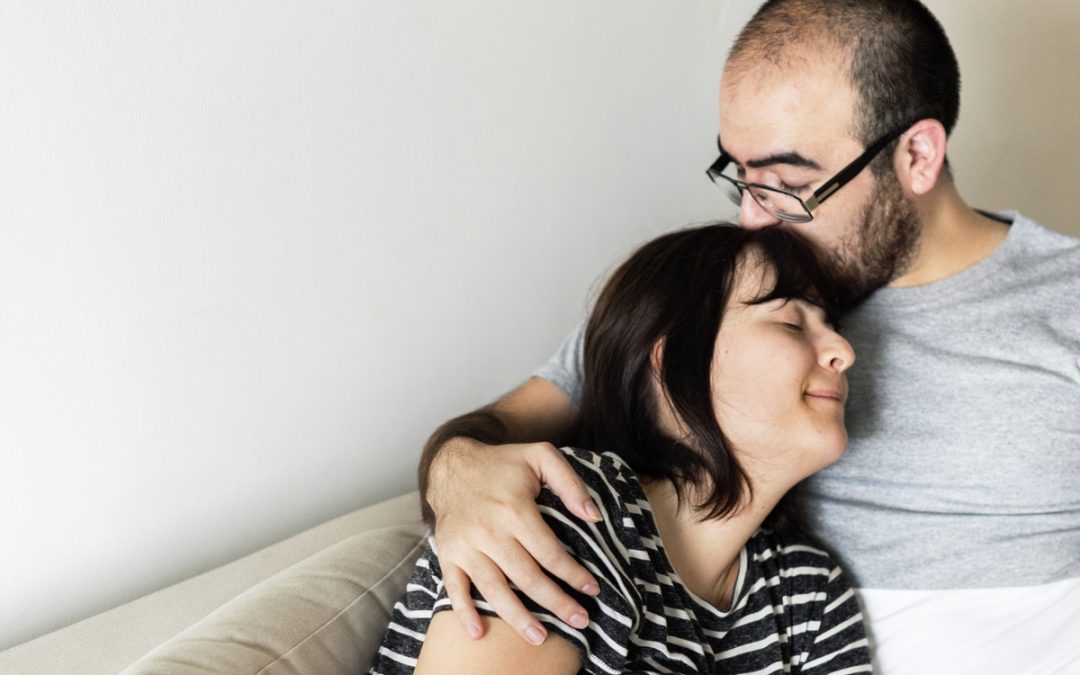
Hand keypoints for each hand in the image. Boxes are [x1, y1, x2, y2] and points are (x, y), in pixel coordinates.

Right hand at [427, 437, 602, 644]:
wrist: (451, 464)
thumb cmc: (503, 463)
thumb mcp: (541, 456)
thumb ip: (570, 483)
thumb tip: (593, 516)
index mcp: (515, 509)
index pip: (550, 553)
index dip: (573, 575)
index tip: (592, 589)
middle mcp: (489, 531)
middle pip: (527, 578)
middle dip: (556, 603)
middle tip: (580, 620)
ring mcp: (466, 546)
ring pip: (494, 589)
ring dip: (517, 618)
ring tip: (540, 637)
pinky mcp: (448, 554)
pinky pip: (454, 588)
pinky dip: (464, 612)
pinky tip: (478, 633)